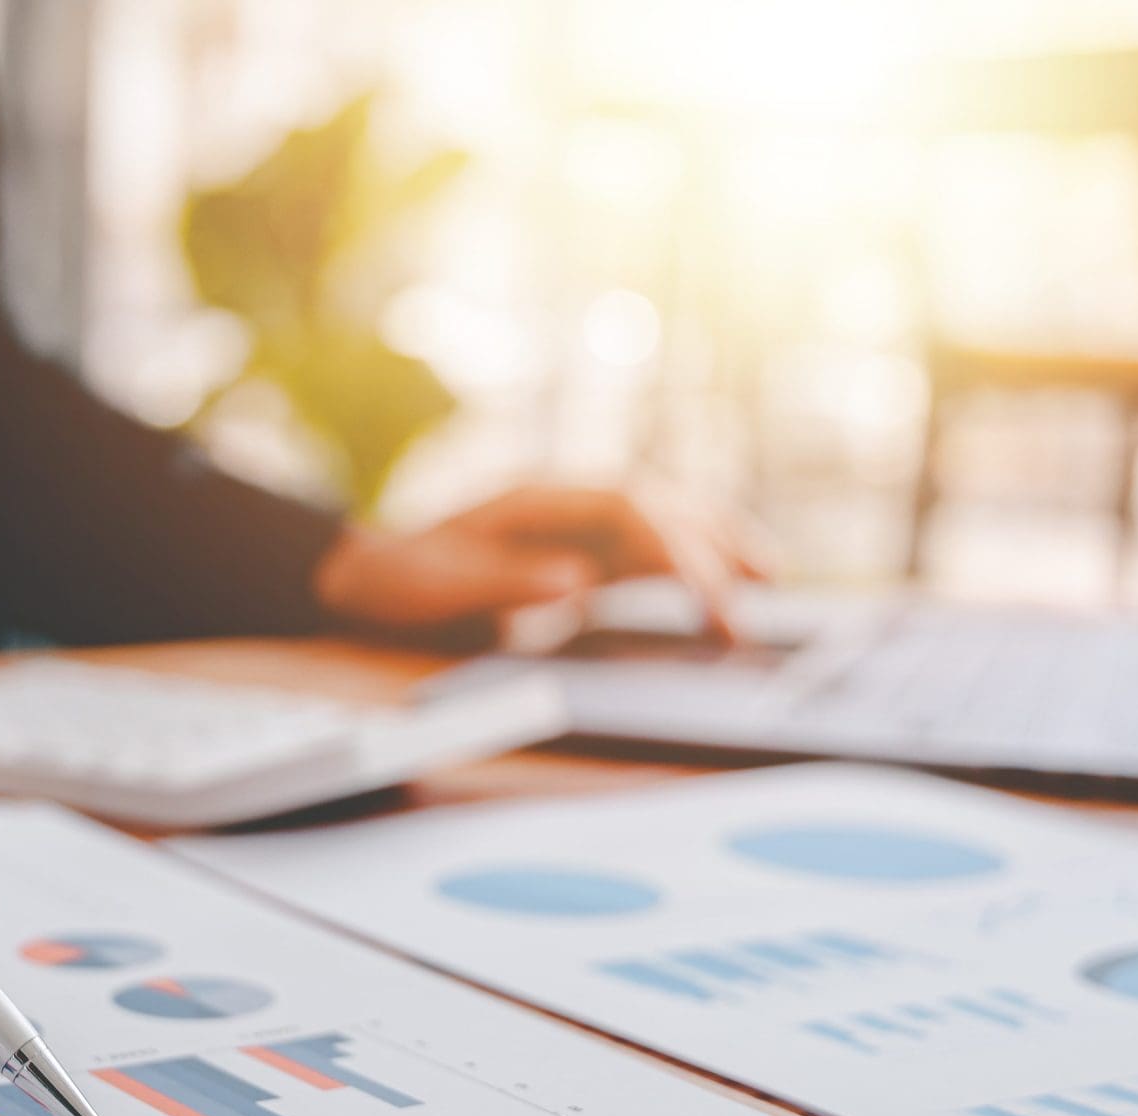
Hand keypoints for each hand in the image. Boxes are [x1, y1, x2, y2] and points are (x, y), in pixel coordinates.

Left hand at [312, 484, 766, 638]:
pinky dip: (683, 565)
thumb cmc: (403, 579)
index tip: (709, 596)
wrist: (369, 575)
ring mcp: (571, 523)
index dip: (677, 549)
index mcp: (537, 497)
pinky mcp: (574, 551)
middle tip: (761, 592)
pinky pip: (641, 552)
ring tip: (768, 575)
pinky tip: (717, 587)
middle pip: (657, 507)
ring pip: (659, 522)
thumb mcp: (443, 584)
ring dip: (712, 543)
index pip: (629, 510)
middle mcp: (563, 500)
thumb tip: (580, 582)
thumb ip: (509, 580)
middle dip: (714, 543)